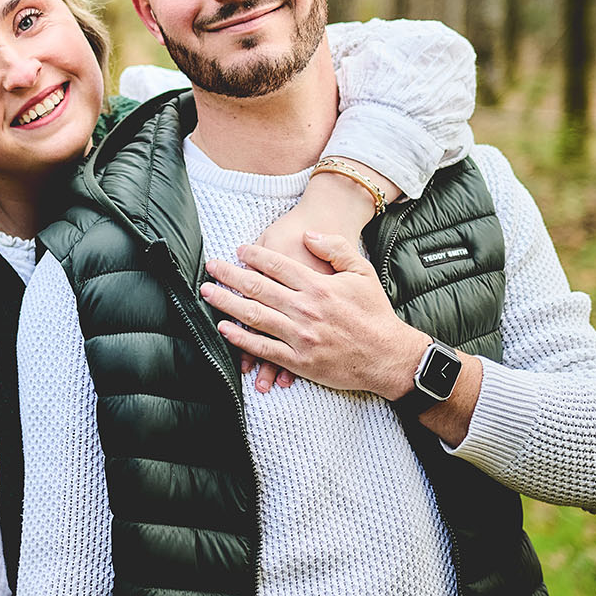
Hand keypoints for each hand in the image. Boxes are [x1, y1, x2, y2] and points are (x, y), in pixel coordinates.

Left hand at [201, 230, 426, 396]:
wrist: (387, 357)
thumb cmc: (375, 314)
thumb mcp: (362, 272)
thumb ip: (336, 249)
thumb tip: (309, 234)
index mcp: (319, 286)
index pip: (278, 265)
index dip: (254, 255)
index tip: (239, 250)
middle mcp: (306, 310)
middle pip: (258, 288)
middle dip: (229, 275)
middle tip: (210, 267)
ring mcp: (300, 336)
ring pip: (255, 316)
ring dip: (227, 303)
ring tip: (207, 293)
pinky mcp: (299, 361)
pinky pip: (263, 348)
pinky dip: (241, 339)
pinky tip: (224, 329)